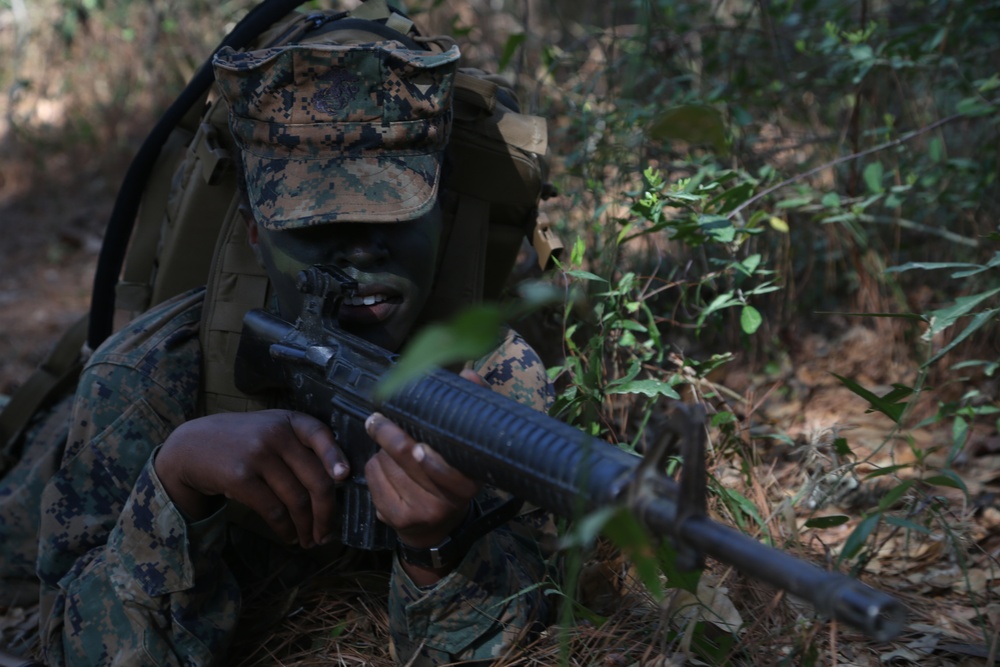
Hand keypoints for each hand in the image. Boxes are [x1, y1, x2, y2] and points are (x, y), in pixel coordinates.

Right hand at [154, 410, 348, 548]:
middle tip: (329, 533)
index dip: (336, 458)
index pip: (321, 434)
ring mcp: (257, 455)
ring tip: (311, 540)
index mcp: (289, 421)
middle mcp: (276, 434)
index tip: (344, 478)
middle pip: (316, 479)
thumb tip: (337, 484)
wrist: (191, 447)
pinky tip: (290, 537)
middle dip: (327, 512)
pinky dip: (286, 529)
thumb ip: (300, 445)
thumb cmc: (243, 442)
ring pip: (297, 500)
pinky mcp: (240, 478)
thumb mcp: (271, 429)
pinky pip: (274, 511)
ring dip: (307, 526)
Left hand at [364, 369, 485, 579]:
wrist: (436, 527)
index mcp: (469, 485)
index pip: (446, 469)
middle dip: (389, 435)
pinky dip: (374, 468)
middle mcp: (446, 504)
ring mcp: (419, 513)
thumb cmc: (452, 474)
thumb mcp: (466, 447)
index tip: (418, 444)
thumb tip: (469, 373)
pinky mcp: (395, 519)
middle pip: (408, 459)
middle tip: (376, 419)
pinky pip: (373, 479)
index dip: (430, 458)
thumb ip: (468, 408)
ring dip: (383, 453)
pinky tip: (385, 468)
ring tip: (392, 451)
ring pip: (387, 466)